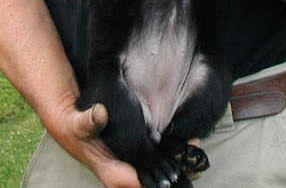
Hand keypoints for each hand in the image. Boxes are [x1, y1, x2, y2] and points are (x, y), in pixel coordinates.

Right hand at [54, 100, 202, 186]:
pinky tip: (189, 152)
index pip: (139, 183)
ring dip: (179, 172)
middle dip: (176, 179)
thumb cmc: (78, 128)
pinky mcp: (138, 163)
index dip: (158, 181)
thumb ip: (89, 121)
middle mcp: (126, 176)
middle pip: (154, 185)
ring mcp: (133, 170)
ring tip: (199, 164)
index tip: (175, 175)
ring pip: (159, 179)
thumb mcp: (81, 124)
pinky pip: (158, 168)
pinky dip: (174, 162)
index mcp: (113, 172)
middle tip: (197, 170)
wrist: (77, 129)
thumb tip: (100, 114)